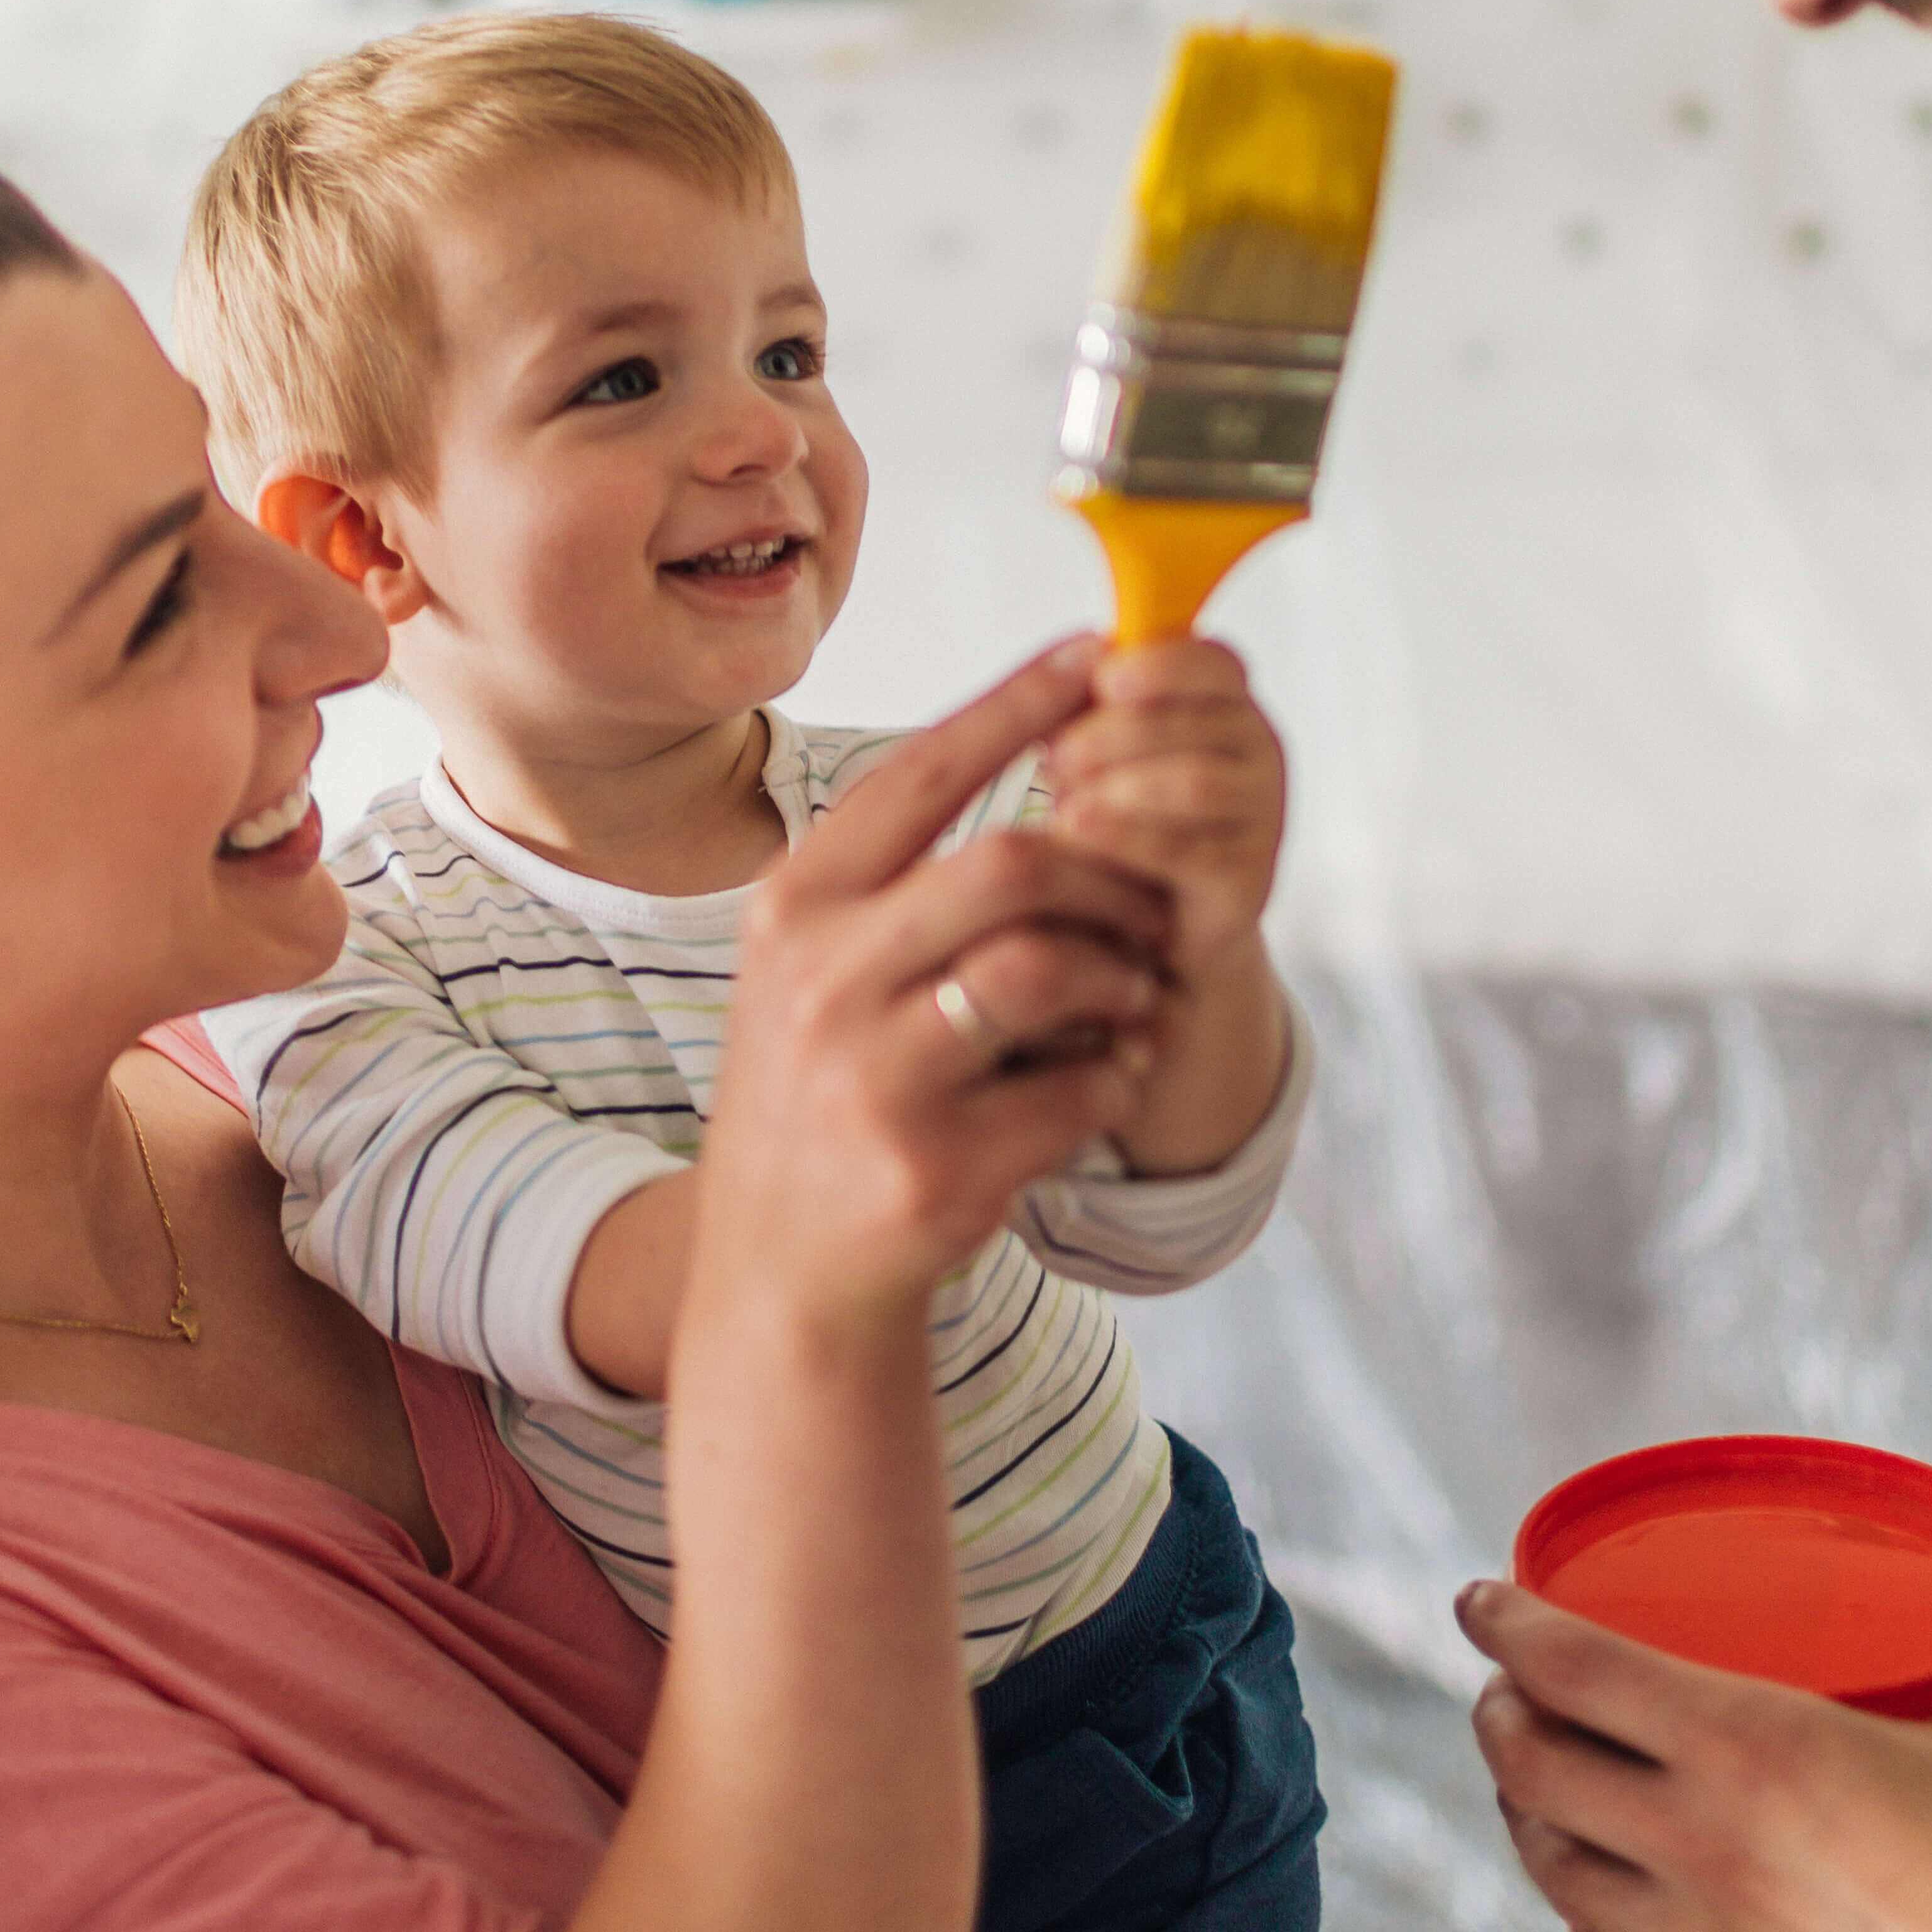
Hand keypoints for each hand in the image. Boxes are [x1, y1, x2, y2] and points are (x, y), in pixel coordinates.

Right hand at [708, 639, 1172, 1316]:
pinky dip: (1116, 1076)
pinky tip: (1106, 1078)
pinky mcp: (935, 1172)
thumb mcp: (814, 967)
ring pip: (1048, 970)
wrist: (782, 1275)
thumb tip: (1023, 743)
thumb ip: (897, 877)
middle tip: (1149, 898)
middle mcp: (820, 983)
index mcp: (794, 908)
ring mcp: (873, 1082)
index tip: (1094, 656)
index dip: (1016, 705)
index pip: (920, 774)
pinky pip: (1079, 1088)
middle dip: (1102, 869)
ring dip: (1119, 977)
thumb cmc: (821, 1091)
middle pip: (1007, 863)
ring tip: (1130, 997)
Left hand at [1040, 637, 1285, 969]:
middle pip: (1195, 725)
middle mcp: (1261, 753)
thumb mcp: (1105, 753)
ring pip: (1194, 784)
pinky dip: (1123, 835)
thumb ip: (1093, 709)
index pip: (1216, 665)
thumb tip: (1059, 669)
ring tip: (1061, 798)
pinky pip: (1184, 849)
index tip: (1105, 680)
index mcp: (1229, 706)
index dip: (1164, 667)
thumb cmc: (1122, 819)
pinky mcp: (1248, 881)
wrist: (1154, 927)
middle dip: (1115, 736)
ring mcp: (1265, 818)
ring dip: (1119, 785)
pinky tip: (1073, 827)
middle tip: (1054, 757)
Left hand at [1456, 1581, 1931, 1931]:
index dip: (1511, 1624)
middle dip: (1501, 1718)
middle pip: (1536, 1770)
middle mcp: (1707, 1845)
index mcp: (1756, 1749)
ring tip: (1529, 1791)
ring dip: (1526, 1825)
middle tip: (1505, 1688)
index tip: (1479, 1599)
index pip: (1577, 1668)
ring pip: (1560, 1878)